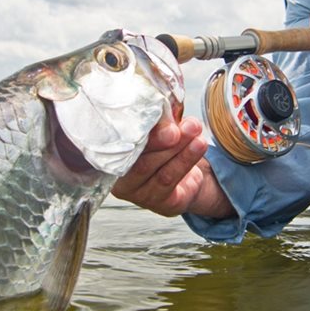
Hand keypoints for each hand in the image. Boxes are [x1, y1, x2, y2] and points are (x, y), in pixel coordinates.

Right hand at [112, 111, 233, 218]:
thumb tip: (165, 107)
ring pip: (158, 171)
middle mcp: (119, 179)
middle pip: (138, 160)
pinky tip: (198, 145)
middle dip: (160, 141)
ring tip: (193, 130)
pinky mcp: (159, 203)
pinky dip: (187, 160)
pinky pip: (171, 181)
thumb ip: (157, 122)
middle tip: (174, 129)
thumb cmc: (162, 147)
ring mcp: (138, 194)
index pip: (118, 143)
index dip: (134, 128)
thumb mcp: (158, 130)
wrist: (182, 176)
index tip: (151, 113)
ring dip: (179, 149)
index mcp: (110, 156)